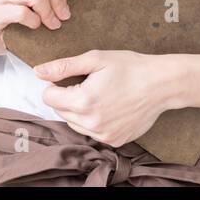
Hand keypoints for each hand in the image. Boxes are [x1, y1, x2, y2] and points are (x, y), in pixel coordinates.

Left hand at [34, 50, 176, 146]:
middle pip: (60, 111)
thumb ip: (64, 66)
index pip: (48, 97)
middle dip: (67, 96)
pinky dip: (94, 121)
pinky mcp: (114, 140)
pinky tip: (109, 106)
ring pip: (74, 123)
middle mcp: (91, 123)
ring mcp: (103, 135)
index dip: (55, 84)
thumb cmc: (130, 67)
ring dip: (79, 110)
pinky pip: (92, 132)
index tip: (70, 76)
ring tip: (99, 94)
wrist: (161, 84)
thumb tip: (38, 71)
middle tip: (89, 83)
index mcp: (83, 101)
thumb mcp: (96, 59)